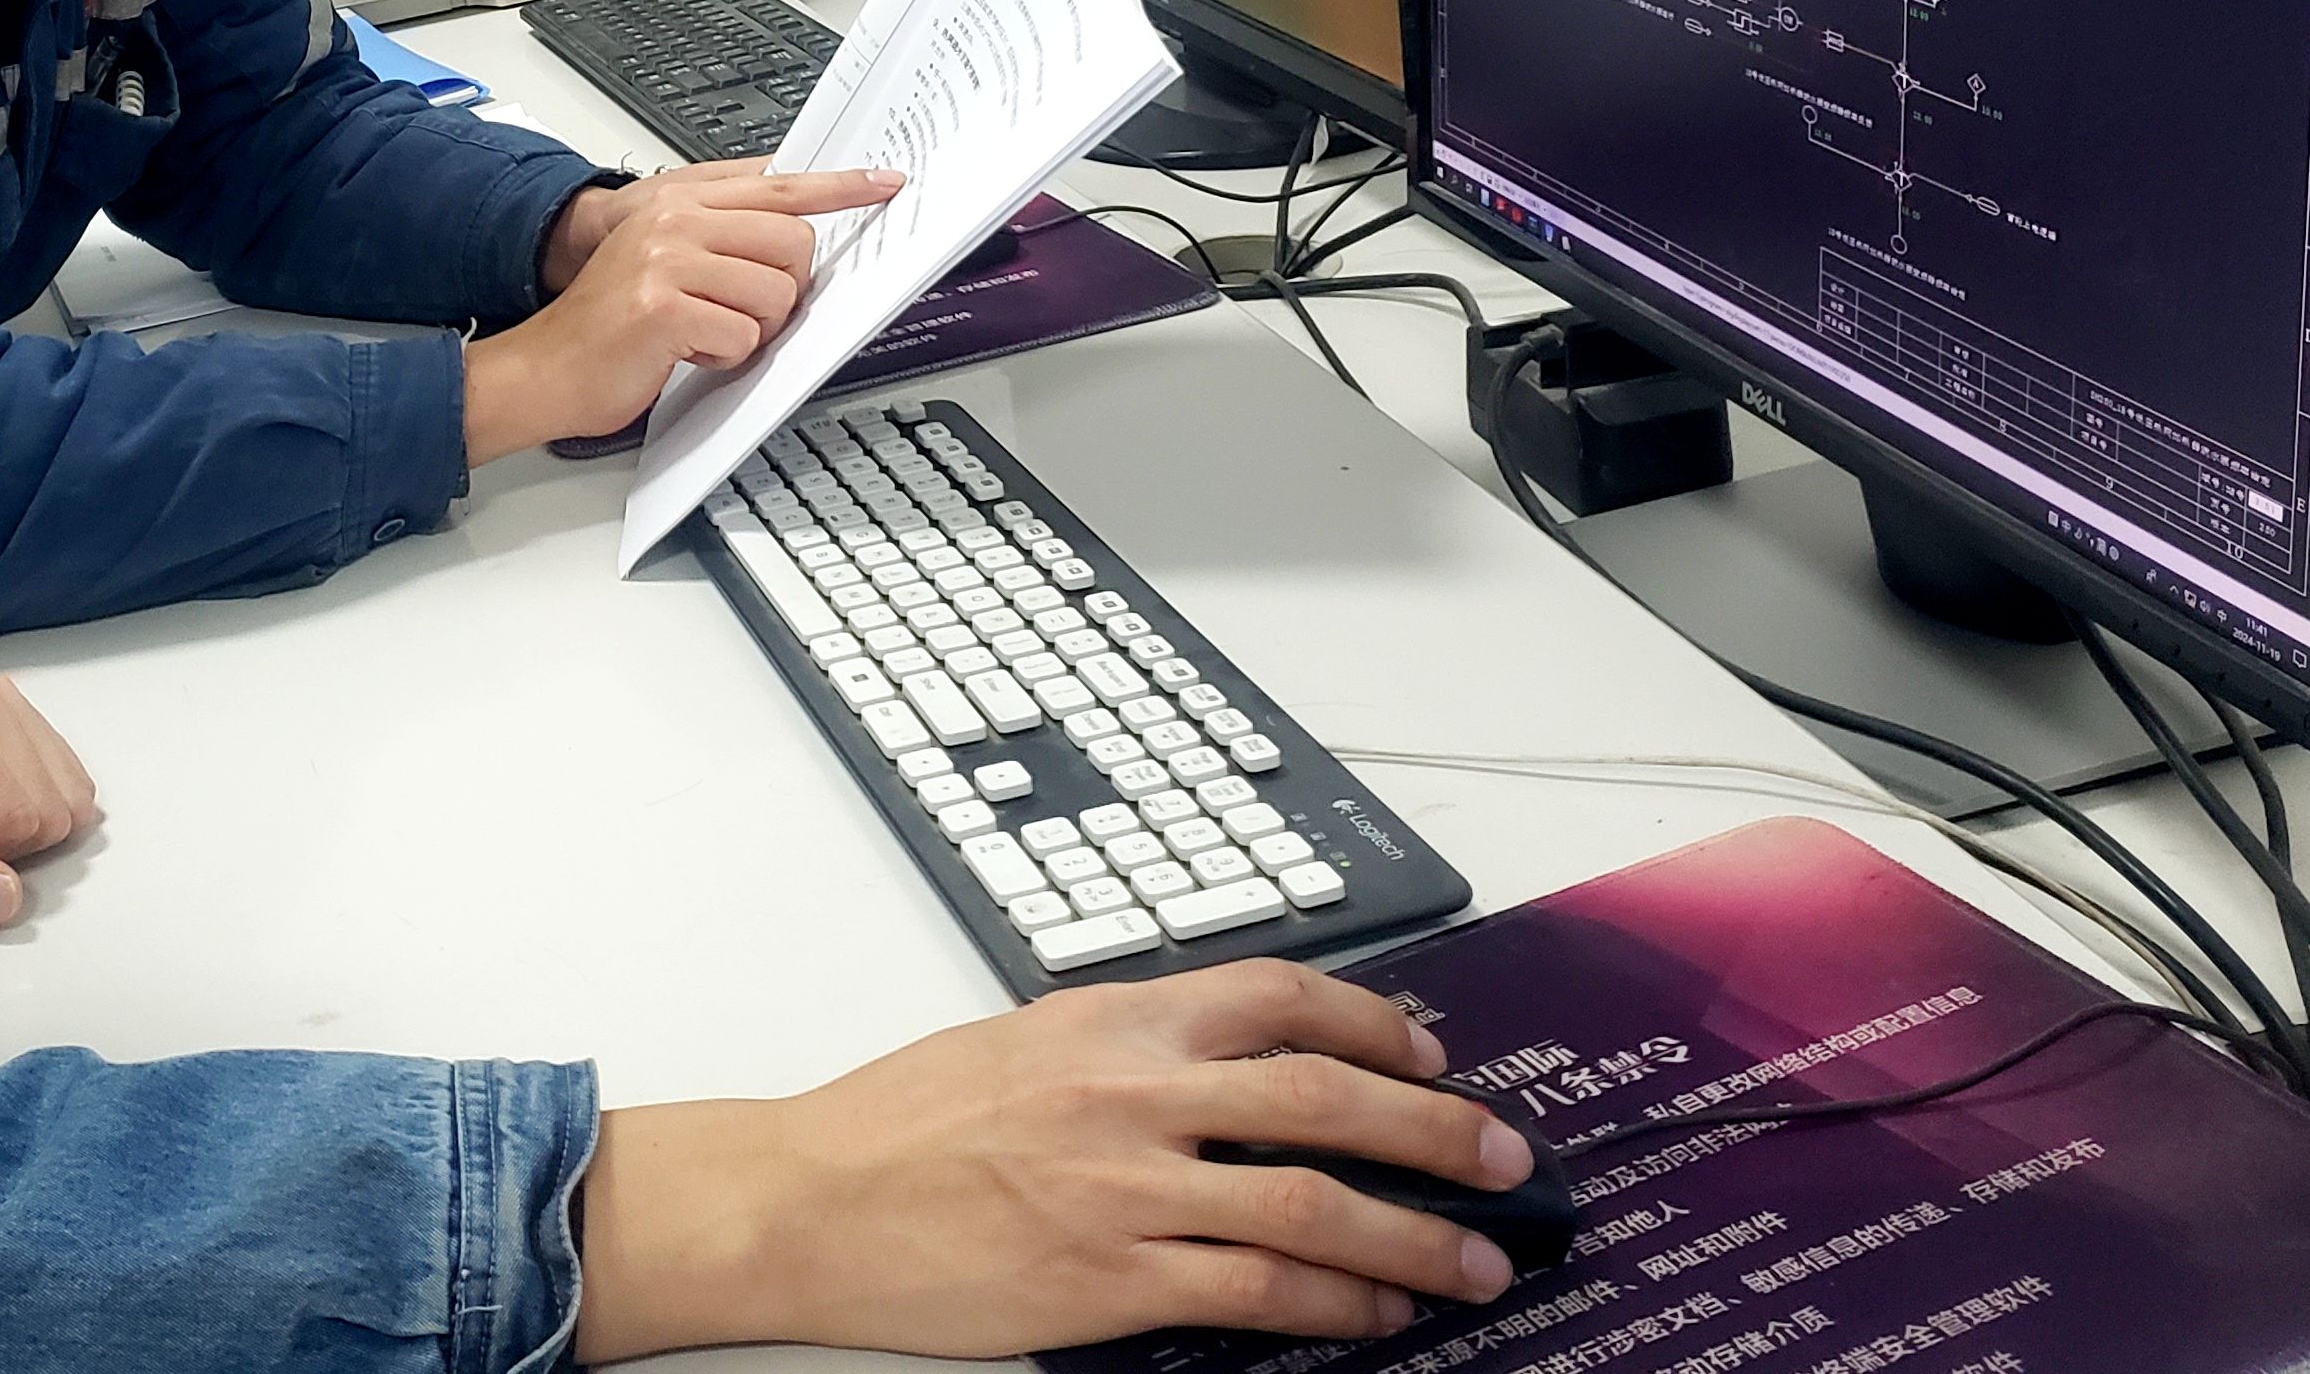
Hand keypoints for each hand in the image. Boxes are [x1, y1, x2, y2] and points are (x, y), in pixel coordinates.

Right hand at [467, 161, 904, 459]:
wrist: (545, 369)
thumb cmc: (609, 325)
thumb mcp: (662, 259)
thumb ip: (722, 236)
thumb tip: (795, 238)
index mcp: (679, 201)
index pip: (779, 184)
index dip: (839, 186)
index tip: (882, 184)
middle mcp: (675, 220)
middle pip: (793, 241)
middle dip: (785, 290)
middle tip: (743, 312)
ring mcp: (668, 259)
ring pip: (775, 293)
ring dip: (752, 330)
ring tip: (705, 333)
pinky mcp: (664, 306)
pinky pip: (744, 335)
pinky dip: (724, 356)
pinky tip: (686, 352)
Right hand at [571, 959, 1530, 1361]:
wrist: (807, 1199)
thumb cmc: (896, 1123)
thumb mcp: (1018, 1040)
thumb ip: (1122, 1045)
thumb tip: (1219, 1064)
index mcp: (1110, 1018)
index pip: (1276, 997)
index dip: (1373, 1024)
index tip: (1428, 1054)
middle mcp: (1129, 1089)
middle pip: (1323, 1096)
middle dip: (1434, 1127)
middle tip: (1502, 1153)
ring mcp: (1124, 1185)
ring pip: (1310, 1200)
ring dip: (1413, 1234)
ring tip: (1475, 1260)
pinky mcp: (1108, 1276)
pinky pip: (1254, 1287)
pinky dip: (1333, 1302)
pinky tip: (1374, 1312)